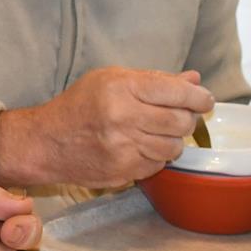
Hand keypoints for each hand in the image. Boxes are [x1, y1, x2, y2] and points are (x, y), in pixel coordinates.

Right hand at [0, 67, 212, 189]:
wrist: (46, 142)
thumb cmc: (79, 105)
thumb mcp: (112, 80)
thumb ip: (154, 80)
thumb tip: (193, 79)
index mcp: (121, 88)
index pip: (177, 91)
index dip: (199, 97)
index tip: (205, 100)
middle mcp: (123, 118)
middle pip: (181, 121)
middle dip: (187, 118)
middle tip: (180, 116)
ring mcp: (123, 148)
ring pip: (174, 147)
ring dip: (172, 140)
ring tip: (157, 132)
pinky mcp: (123, 171)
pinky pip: (158, 165)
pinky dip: (156, 156)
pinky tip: (140, 147)